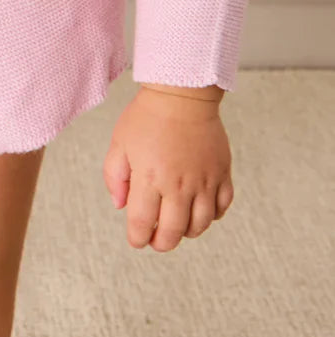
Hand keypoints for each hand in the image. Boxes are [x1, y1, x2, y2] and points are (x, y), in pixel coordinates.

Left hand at [102, 88, 234, 251]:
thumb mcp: (119, 143)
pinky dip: (212, 215)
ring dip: (187, 232)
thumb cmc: (147, 117)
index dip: (138, 238)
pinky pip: (222, 206)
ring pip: (201, 225)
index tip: (137, 239)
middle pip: (173, 232)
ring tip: (176, 224)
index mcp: (149, 178)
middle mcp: (178, 185)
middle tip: (156, 240)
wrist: (182, 94)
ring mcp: (204, 181)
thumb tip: (120, 206)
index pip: (143, 224)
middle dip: (162, 242)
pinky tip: (200, 208)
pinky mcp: (222, 173)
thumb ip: (114, 177)